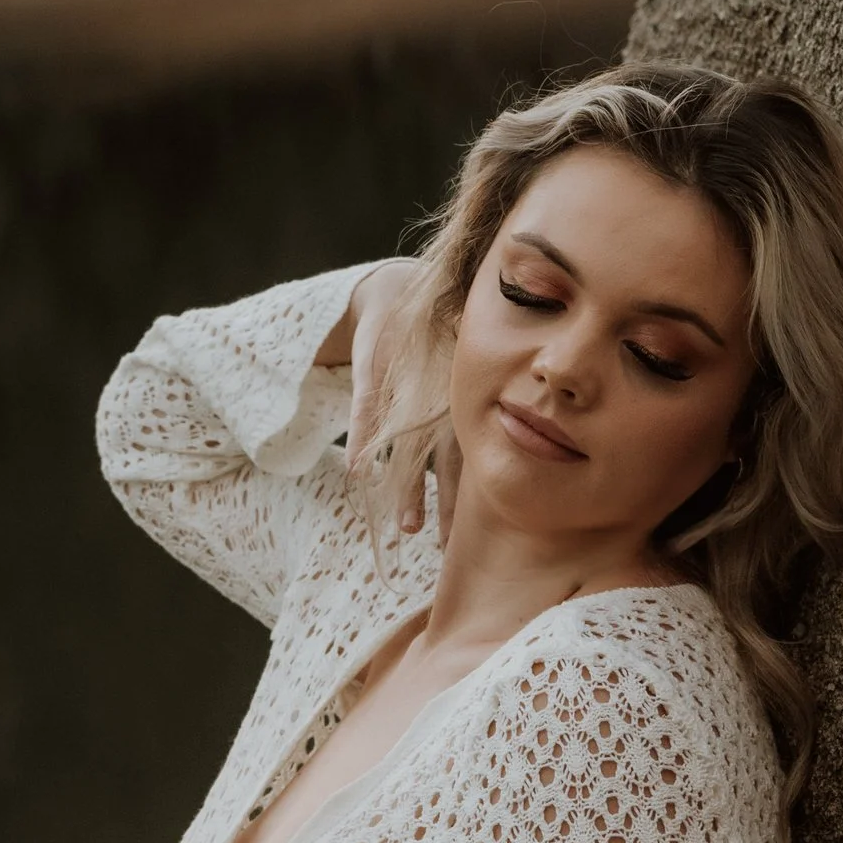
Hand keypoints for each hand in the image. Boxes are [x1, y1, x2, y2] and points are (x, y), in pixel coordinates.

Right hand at [328, 258, 457, 537]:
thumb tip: (483, 477)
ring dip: (411, 487)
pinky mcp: (374, 370)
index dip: (474, 500)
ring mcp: (407, 388)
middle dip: (452, 506)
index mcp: (462, 405)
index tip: (471, 541)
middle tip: (452, 550)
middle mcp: (443, 399)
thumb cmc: (425, 351)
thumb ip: (454, 433)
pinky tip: (359, 473)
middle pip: (451, 461)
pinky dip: (366, 439)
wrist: (393, 292)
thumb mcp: (441, 386)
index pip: (472, 460)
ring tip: (410, 528)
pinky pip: (367, 409)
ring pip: (413, 444)